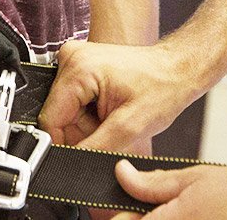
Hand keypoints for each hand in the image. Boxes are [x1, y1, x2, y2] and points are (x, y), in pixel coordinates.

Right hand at [39, 38, 202, 150]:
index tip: (87, 149)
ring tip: (113, 116)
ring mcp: (76, 60)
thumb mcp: (129, 127)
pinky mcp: (82, 67)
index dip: (65, 144)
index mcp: (78, 67)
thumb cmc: (162, 87)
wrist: (177, 70)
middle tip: (110, 126)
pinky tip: (109, 108)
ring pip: (65, 113)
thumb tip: (68, 168)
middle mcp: (72, 58)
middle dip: (81, 133)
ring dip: (86, 125)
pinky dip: (89, 115)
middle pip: (57, 117)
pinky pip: (73, 104)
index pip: (49, 120)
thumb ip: (92, 149)